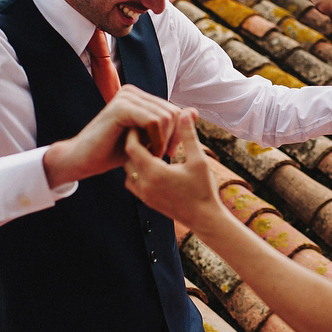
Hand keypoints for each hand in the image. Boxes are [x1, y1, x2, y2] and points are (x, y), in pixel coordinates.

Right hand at [43, 85, 182, 187]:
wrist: (85, 160)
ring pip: (166, 117)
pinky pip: (154, 121)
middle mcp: (133, 92)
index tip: (170, 152)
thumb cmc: (115, 151)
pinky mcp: (121, 107)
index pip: (175, 110)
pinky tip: (148, 152)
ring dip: (163, 140)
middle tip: (162, 155)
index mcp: (140, 97)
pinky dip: (156, 139)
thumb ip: (170, 126)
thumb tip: (195, 112)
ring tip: (152, 155)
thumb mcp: (149, 139)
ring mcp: (127, 97)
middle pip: (174, 112)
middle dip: (173, 137)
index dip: (178, 133)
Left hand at [123, 110, 222, 228]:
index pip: (132, 147)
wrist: (204, 219)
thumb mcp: (199, 160)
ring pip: (127, 170)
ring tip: (148, 148)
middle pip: (128, 158)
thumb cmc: (204, 189)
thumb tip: (185, 112)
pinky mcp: (147, 201)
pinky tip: (151, 166)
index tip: (141, 123)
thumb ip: (188, 135)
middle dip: (134, 144)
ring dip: (134, 159)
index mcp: (155, 172)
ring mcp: (144, 194)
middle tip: (144, 132)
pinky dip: (136, 172)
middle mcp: (145, 184)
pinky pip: (132, 182)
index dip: (134, 133)